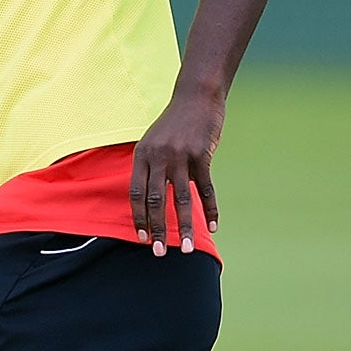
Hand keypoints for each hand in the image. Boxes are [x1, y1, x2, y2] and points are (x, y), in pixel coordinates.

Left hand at [130, 89, 223, 256]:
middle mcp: (158, 157)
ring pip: (181, 199)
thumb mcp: (153, 142)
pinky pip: (206, 188)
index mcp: (142, 156)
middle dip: (158, 229)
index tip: (142, 238)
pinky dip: (210, 209)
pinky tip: (213, 226)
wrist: (196, 97)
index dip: (139, 218)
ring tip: (186, 248)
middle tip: (160, 252)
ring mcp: (181, 156)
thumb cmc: (174, 124)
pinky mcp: (202, 155)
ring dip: (184, 226)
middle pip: (155, 201)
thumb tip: (150, 199)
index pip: (136, 194)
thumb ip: (151, 168)